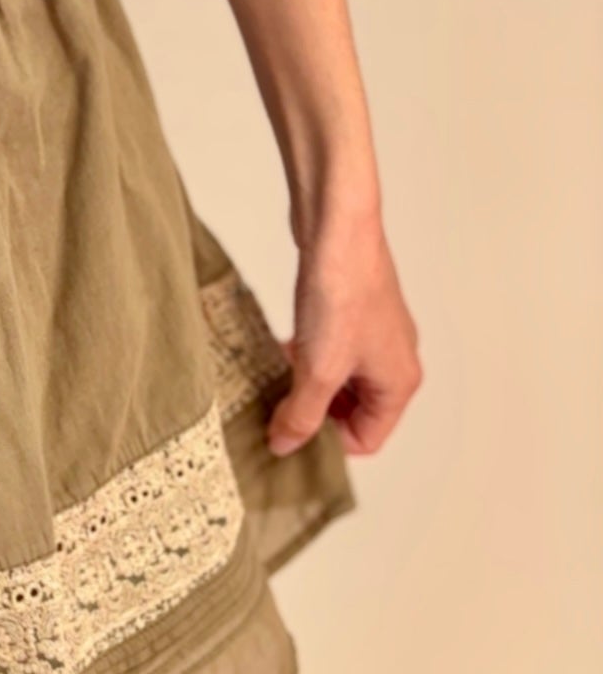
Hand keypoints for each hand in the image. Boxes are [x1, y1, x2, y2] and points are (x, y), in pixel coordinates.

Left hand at [268, 211, 421, 458]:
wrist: (338, 227)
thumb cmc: (342, 292)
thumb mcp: (318, 368)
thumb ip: (301, 414)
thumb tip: (285, 447)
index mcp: (399, 382)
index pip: (367, 439)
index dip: (326, 442)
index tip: (287, 434)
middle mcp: (394, 360)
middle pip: (354, 411)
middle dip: (315, 411)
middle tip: (276, 407)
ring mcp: (375, 333)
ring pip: (339, 378)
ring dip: (307, 382)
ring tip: (274, 376)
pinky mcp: (353, 309)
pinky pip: (331, 348)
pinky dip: (307, 354)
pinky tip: (281, 345)